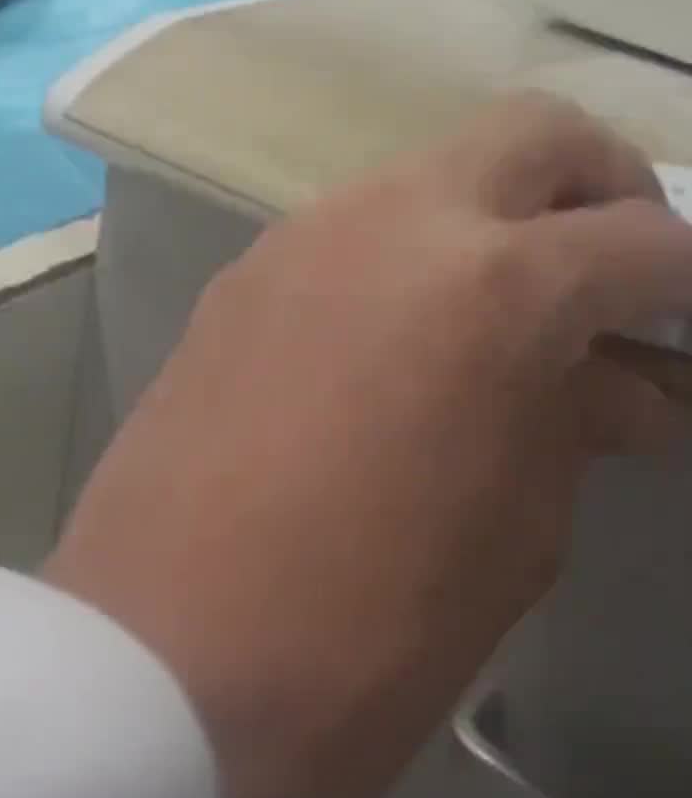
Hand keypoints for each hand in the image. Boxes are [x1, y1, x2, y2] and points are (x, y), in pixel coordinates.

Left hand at [46, 94, 691, 797]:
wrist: (158, 662)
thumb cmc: (373, 622)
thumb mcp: (519, 536)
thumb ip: (578, 425)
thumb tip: (627, 385)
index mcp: (497, 283)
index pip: (637, 237)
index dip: (685, 279)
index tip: (687, 324)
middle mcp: (401, 218)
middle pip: (534, 135)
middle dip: (603, 186)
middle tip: (623, 277)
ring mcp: (308, 234)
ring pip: (437, 170)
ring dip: (499, 218)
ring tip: (520, 325)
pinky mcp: (243, 273)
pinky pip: (360, 228)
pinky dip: (416, 256)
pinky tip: (421, 348)